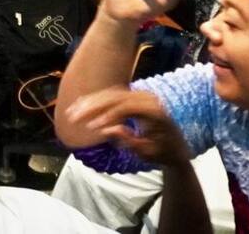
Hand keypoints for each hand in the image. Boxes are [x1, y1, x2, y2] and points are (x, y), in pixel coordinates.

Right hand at [63, 88, 190, 165]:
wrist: (176, 147)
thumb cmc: (162, 153)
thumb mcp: (147, 152)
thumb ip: (129, 141)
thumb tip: (108, 129)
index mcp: (154, 110)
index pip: (127, 107)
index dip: (108, 115)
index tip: (92, 126)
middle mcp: (147, 98)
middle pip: (115, 96)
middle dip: (92, 106)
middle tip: (74, 116)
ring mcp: (140, 95)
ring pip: (110, 94)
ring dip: (90, 102)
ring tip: (72, 111)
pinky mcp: (133, 97)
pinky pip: (112, 95)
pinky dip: (96, 101)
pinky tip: (81, 105)